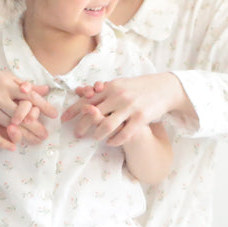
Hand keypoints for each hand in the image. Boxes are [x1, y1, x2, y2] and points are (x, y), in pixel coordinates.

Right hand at [0, 62, 56, 150]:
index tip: (54, 115)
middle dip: (36, 125)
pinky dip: (2, 141)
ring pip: (9, 125)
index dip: (43, 106)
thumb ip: (23, 85)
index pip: (29, 96)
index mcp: (6, 82)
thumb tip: (45, 90)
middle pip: (21, 113)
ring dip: (24, 135)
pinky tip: (13, 147)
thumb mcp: (3, 76)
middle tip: (46, 135)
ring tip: (36, 141)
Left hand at [60, 73, 185, 145]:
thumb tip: (82, 92)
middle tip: (76, 134)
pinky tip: (111, 142)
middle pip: (93, 114)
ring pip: (106, 126)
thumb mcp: (119, 84)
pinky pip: (123, 134)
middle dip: (82, 126)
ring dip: (98, 135)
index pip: (87, 99)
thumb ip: (102, 90)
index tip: (63, 119)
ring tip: (95, 138)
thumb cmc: (138, 87)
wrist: (164, 88)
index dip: (73, 110)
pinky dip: (114, 140)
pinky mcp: (140, 118)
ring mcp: (130, 107)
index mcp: (110, 87)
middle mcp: (118, 96)